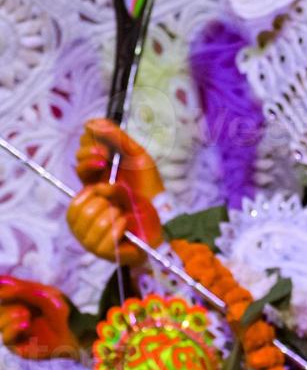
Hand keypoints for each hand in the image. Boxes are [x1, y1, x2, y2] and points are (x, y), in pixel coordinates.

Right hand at [0, 276, 78, 359]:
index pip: (1, 292)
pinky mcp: (20, 346)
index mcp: (18, 301)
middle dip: (7, 301)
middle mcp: (13, 315)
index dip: (1, 289)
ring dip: (8, 315)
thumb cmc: (63, 311)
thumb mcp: (44, 295)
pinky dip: (12, 329)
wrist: (78, 333)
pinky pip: (6, 339)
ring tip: (26, 314)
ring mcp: (16, 331)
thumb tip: (0, 284)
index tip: (2, 283)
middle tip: (23, 303)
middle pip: (0, 307)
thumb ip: (22, 289)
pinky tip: (24, 324)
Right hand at [67, 182, 160, 265]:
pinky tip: (124, 223)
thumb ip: (114, 189)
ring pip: (100, 225)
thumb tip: (100, 188)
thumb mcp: (127, 197)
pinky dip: (120, 227)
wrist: (149, 235)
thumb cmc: (134, 215)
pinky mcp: (104, 253)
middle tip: (117, 207)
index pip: (76, 205)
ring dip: (115, 216)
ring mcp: (90, 244)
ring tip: (122, 216)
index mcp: (77, 218)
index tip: (106, 193)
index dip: (92, 194)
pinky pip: (110, 237)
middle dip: (106, 205)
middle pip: (87, 213)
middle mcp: (79, 233)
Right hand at [69, 119, 163, 265]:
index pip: (81, 157)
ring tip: (123, 205)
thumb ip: (117, 138)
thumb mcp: (138, 159)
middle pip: (77, 175)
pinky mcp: (100, 247)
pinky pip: (97, 237)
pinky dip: (116, 226)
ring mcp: (90, 222)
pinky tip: (125, 222)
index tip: (103, 154)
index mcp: (97, 176)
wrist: (166, 222)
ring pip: (85, 207)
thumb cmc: (151, 191)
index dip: (87, 152)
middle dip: (93, 169)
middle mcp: (90, 198)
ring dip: (109, 202)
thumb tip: (91, 122)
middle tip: (109, 172)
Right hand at [76, 118, 162, 198]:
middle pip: (85, 141)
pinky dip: (87, 165)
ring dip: (88, 153)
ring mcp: (97, 173)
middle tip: (106, 150)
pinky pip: (81, 171)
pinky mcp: (92, 187)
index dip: (96, 129)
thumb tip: (91, 122)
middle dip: (92, 141)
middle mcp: (104, 160)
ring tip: (103, 158)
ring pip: (80, 156)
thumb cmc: (149, 182)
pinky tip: (101, 165)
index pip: (96, 132)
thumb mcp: (137, 154)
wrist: (151, 207)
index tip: (106, 134)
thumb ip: (117, 136)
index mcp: (116, 149)